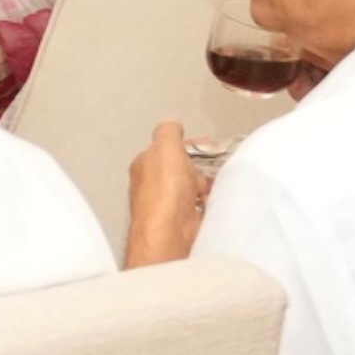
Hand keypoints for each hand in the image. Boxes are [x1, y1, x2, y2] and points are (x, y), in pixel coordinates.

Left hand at [123, 122, 208, 268]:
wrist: (171, 231)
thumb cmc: (163, 192)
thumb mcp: (166, 146)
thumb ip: (168, 131)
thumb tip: (171, 123)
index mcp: (145, 165)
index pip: (167, 149)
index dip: (187, 145)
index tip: (205, 143)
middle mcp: (153, 186)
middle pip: (183, 169)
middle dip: (198, 168)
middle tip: (205, 169)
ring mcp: (168, 205)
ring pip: (194, 188)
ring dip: (205, 186)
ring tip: (205, 188)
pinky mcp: (184, 221)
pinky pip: (203, 206)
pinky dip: (209, 203)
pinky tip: (209, 203)